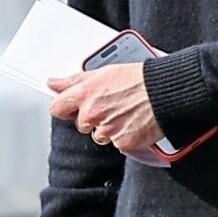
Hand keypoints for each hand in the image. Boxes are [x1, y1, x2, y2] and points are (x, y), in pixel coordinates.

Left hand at [48, 63, 163, 153]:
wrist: (164, 92)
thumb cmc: (138, 79)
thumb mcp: (103, 72)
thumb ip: (74, 81)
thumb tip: (53, 83)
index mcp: (85, 94)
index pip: (57, 108)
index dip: (65, 107)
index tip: (72, 106)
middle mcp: (92, 113)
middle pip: (81, 124)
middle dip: (92, 118)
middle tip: (111, 105)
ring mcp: (107, 130)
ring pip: (99, 136)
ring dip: (109, 128)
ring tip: (125, 113)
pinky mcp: (122, 142)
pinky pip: (117, 143)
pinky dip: (124, 136)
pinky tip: (133, 122)